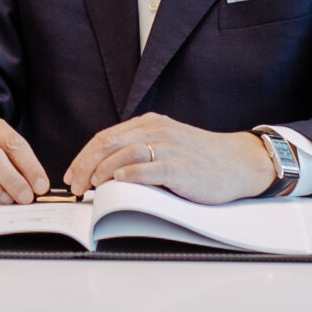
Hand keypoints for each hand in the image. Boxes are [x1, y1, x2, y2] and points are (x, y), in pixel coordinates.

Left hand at [64, 115, 273, 204]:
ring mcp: (169, 147)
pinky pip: (149, 168)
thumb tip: (106, 171)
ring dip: (101, 171)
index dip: (83, 156)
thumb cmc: (201, 159)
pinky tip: (118, 182)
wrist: (239, 162)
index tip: (72, 175)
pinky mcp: (181, 166)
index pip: (105, 137)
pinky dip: (130, 174)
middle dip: (85, 165)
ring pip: (124, 153)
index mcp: (150, 124)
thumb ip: (141, 151)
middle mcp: (156, 131)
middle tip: (75, 186)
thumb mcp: (167, 145)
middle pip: (108, 144)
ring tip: (91, 186)